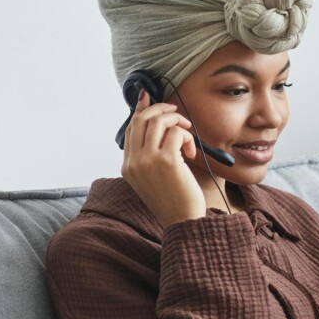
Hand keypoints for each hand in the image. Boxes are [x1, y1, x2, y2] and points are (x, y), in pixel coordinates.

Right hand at [121, 89, 205, 228]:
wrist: (183, 222)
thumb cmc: (174, 200)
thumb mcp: (153, 177)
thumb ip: (150, 155)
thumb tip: (158, 125)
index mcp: (127, 166)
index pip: (131, 129)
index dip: (141, 110)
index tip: (148, 97)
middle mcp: (133, 162)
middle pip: (142, 119)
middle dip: (161, 109)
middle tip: (176, 112)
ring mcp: (147, 160)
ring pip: (158, 121)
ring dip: (177, 121)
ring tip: (188, 134)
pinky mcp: (166, 160)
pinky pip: (176, 132)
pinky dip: (187, 136)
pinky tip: (191, 152)